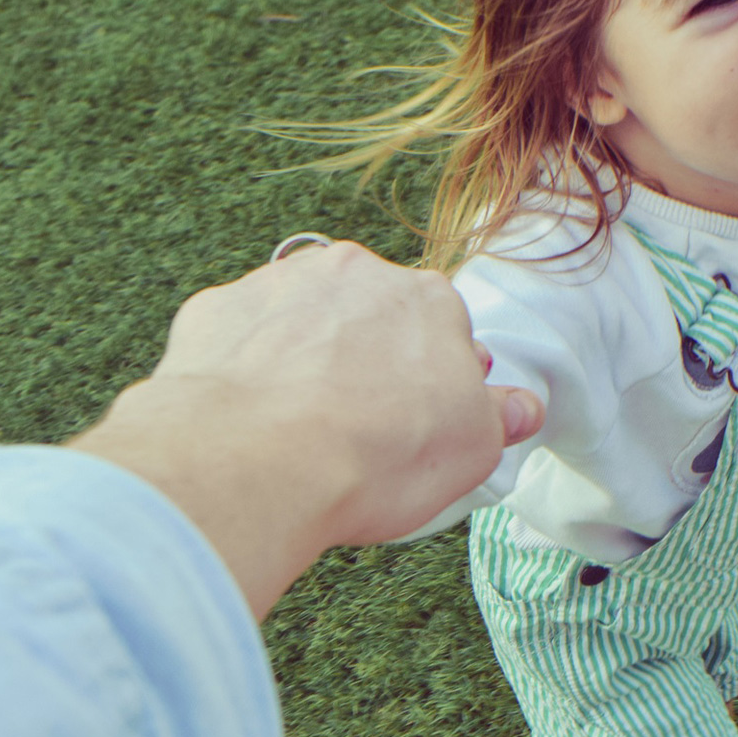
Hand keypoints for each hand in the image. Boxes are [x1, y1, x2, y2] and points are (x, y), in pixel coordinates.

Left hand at [71, 241, 544, 614]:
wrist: (255, 463)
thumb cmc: (375, 456)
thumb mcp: (471, 451)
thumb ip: (499, 418)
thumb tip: (521, 407)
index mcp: (428, 299)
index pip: (445, 326)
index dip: (437, 375)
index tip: (424, 417)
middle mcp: (356, 273)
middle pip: (372, 311)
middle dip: (370, 356)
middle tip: (361, 424)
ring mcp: (280, 284)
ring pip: (302, 315)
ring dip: (305, 352)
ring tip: (297, 424)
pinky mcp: (216, 309)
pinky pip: (238, 333)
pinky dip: (242, 365)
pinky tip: (244, 415)